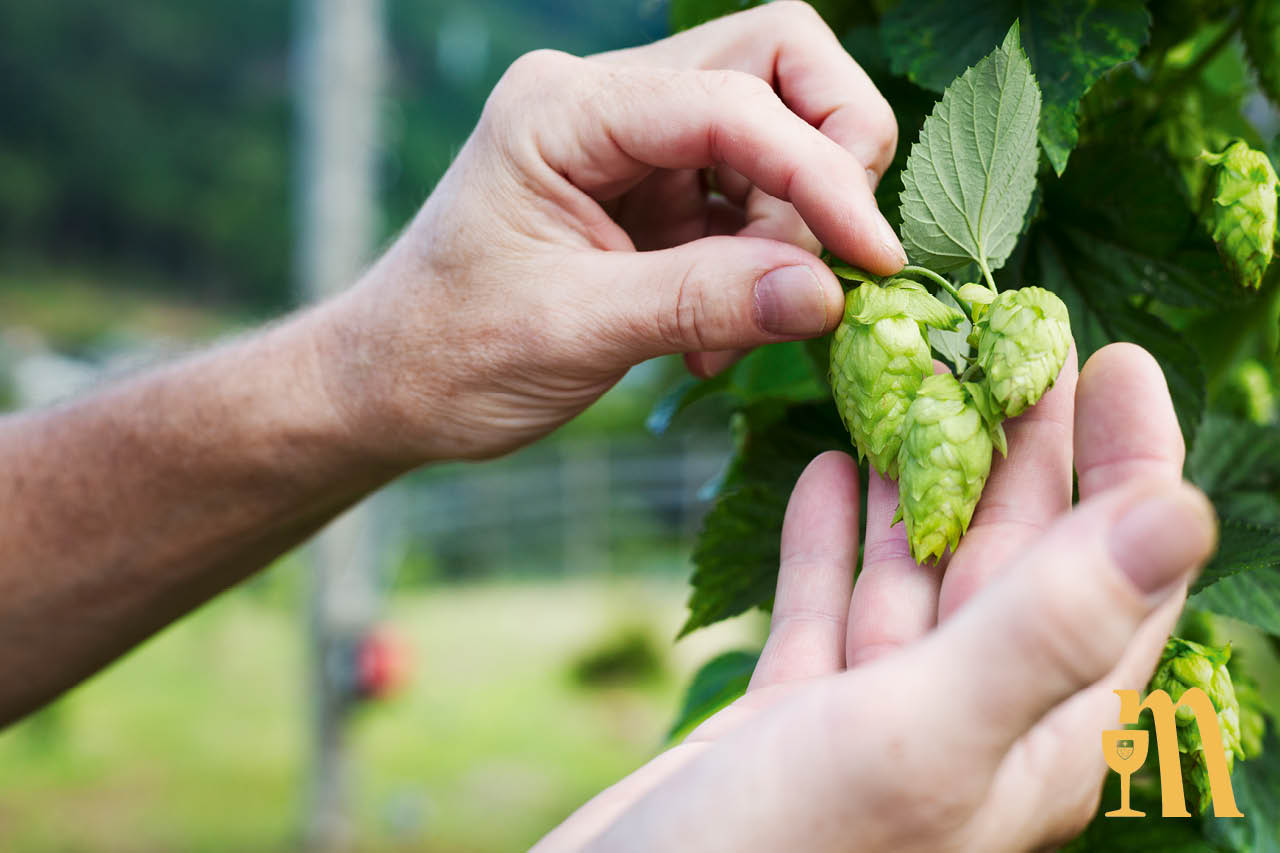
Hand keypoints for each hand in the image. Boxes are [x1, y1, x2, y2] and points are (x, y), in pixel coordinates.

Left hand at [308, 2, 901, 463]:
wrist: (389, 386)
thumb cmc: (450, 355)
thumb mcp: (575, 332)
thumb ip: (704, 303)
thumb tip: (831, 294)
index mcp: (565, 109)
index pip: (730, 98)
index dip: (819, 171)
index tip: (873, 259)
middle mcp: (603, 101)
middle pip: (773, 61)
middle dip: (828, 153)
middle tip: (833, 257)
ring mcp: (629, 142)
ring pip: (772, 130)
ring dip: (791, 227)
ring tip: (742, 329)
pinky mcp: (648, 192)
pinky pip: (745, 197)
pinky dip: (760, 262)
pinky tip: (715, 339)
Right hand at [535, 344, 1216, 851]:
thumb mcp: (923, 734)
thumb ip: (1047, 627)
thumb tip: (1185, 509)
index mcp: (1034, 732)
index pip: (1120, 577)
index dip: (1131, 466)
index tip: (1112, 360)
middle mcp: (969, 722)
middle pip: (1017, 559)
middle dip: (1019, 449)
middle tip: (1010, 341)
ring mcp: (876, 721)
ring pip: (918, 575)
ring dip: (917, 480)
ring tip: (914, 384)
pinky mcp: (794, 722)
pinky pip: (829, 608)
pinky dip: (830, 539)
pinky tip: (825, 470)